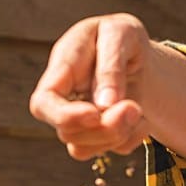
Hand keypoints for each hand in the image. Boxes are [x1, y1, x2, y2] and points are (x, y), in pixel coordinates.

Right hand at [29, 14, 149, 159]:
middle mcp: (63, 98)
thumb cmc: (122, 36)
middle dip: (103, 128)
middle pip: (66, 132)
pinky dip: (131, 140)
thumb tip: (105, 105)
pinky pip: (109, 150)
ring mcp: (76, 118)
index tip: (94, 114)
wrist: (135, 52)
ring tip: (139, 110)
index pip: (43, 103)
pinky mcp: (94, 133)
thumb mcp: (121, 35)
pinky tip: (141, 120)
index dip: (64, 116)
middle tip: (135, 108)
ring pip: (83, 148)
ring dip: (118, 135)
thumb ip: (111, 66)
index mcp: (61, 68)